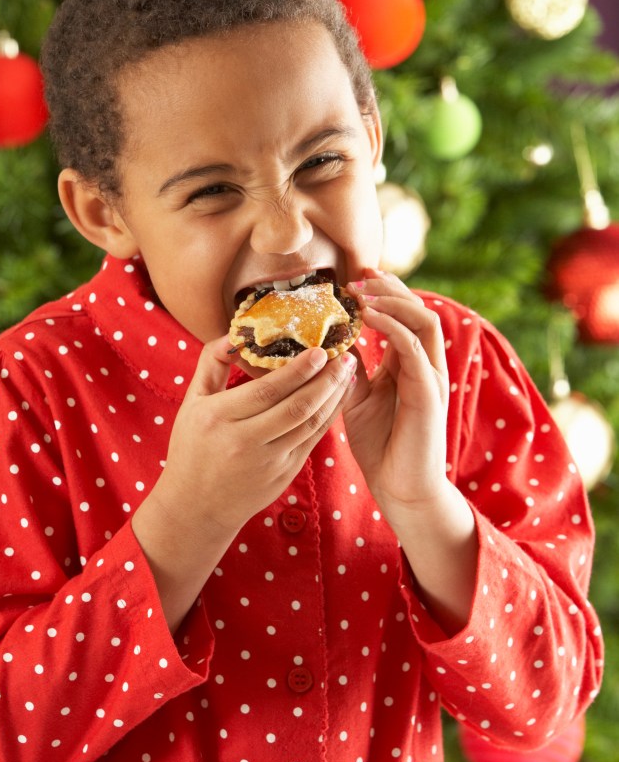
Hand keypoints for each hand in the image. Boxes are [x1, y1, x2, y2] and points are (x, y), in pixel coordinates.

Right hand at [159, 335, 357, 536]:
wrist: (196, 507)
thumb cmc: (192, 448)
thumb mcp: (192, 403)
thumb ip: (211, 364)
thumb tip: (235, 334)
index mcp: (218, 418)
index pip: (265, 391)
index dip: (297, 371)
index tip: (319, 350)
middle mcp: (243, 441)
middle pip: (295, 407)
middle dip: (326, 379)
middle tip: (345, 354)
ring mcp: (267, 462)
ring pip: (309, 424)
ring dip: (334, 396)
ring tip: (349, 371)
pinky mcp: (283, 475)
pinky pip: (312, 440)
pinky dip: (329, 416)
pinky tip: (339, 397)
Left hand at [343, 269, 450, 526]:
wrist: (401, 488)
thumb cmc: (381, 445)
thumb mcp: (358, 397)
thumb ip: (351, 369)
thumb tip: (329, 340)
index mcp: (410, 364)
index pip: (405, 316)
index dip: (384, 292)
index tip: (355, 277)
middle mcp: (426, 365)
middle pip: (419, 309)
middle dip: (390, 287)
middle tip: (359, 274)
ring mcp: (431, 376)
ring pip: (423, 321)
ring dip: (393, 300)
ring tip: (362, 291)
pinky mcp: (429, 392)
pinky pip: (414, 348)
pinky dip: (391, 327)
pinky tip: (367, 317)